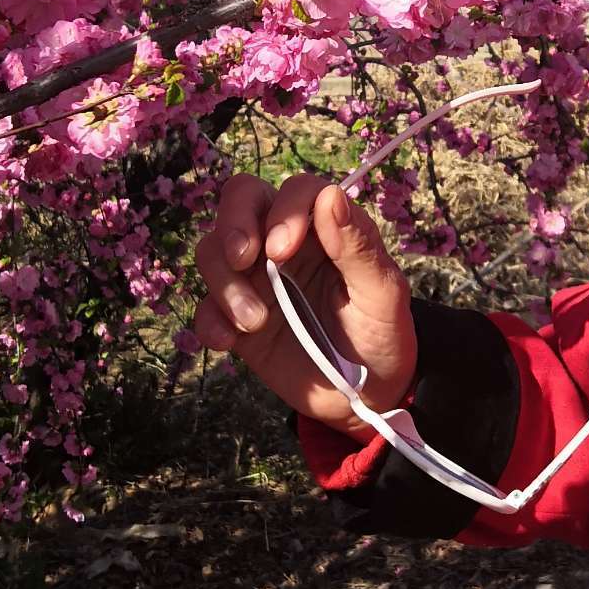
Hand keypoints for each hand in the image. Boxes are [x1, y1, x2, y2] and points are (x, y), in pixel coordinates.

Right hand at [192, 171, 416, 436]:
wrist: (363, 397)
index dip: (284, 211)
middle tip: (243, 259)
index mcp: (325, 230)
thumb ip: (359, 247)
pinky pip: (205, 306)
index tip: (281, 250)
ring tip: (255, 323)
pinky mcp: (235, 318)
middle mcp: (284, 244)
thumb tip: (331, 196)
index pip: (296, 191)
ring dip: (225, 283)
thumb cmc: (382, 335)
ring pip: (213, 251)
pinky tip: (230, 342)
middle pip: (241, 200)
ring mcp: (256, 279)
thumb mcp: (383, 295)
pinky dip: (209, 320)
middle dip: (233, 224)